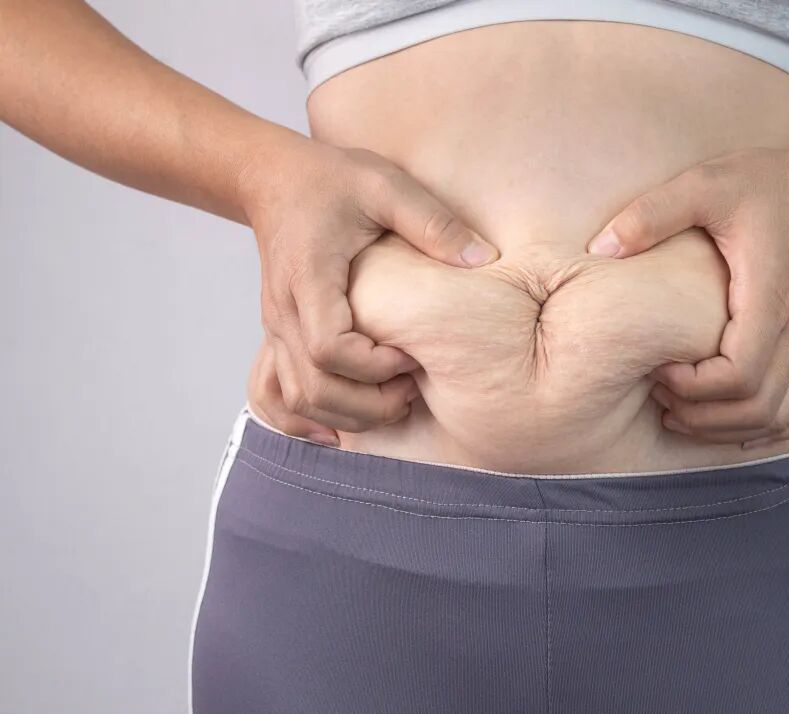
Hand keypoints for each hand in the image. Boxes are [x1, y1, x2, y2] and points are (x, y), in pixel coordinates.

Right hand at [238, 137, 498, 445]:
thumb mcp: (386, 185)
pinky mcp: (278, 336)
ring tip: (394, 401)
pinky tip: (343, 427)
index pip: (330, 348)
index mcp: (309, 278)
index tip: (412, 354)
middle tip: (413, 392)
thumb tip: (485, 258)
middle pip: (313, 387)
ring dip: (346, 415)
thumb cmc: (331, 179)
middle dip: (367, 405)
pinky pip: (277, 393)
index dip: (375, 365)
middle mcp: (284, 312)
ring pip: (297, 398)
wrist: (271, 179)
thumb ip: (432, 222)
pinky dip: (305, 418)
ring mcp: (276, 328)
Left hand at [586, 145, 788, 447]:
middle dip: (703, 416)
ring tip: (683, 411)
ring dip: (729, 427)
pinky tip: (725, 418)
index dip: (695, 387)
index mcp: (771, 296)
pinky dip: (763, 425)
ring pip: (780, 417)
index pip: (740, 375)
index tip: (660, 368)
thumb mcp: (704, 184)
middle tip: (661, 397)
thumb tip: (600, 249)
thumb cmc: (769, 184)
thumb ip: (652, 214)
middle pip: (758, 408)